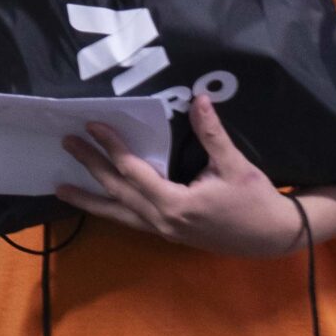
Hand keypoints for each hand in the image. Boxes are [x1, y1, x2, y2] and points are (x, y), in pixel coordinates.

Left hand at [56, 95, 303, 257]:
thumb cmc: (256, 201)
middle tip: (67, 144)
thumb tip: (199, 100)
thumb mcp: (235, 165)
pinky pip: (131, 221)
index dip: (111, 148)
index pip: (133, 171)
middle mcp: (163, 221)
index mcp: (176, 204)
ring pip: (119, 214)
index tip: (92, 126)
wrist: (275, 236)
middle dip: (90, 167)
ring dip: (89, 199)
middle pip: (117, 192)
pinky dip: (111, 210)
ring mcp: (164, 231)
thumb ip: (213, 134)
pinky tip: (96, 202)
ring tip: (60, 189)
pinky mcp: (169, 234)